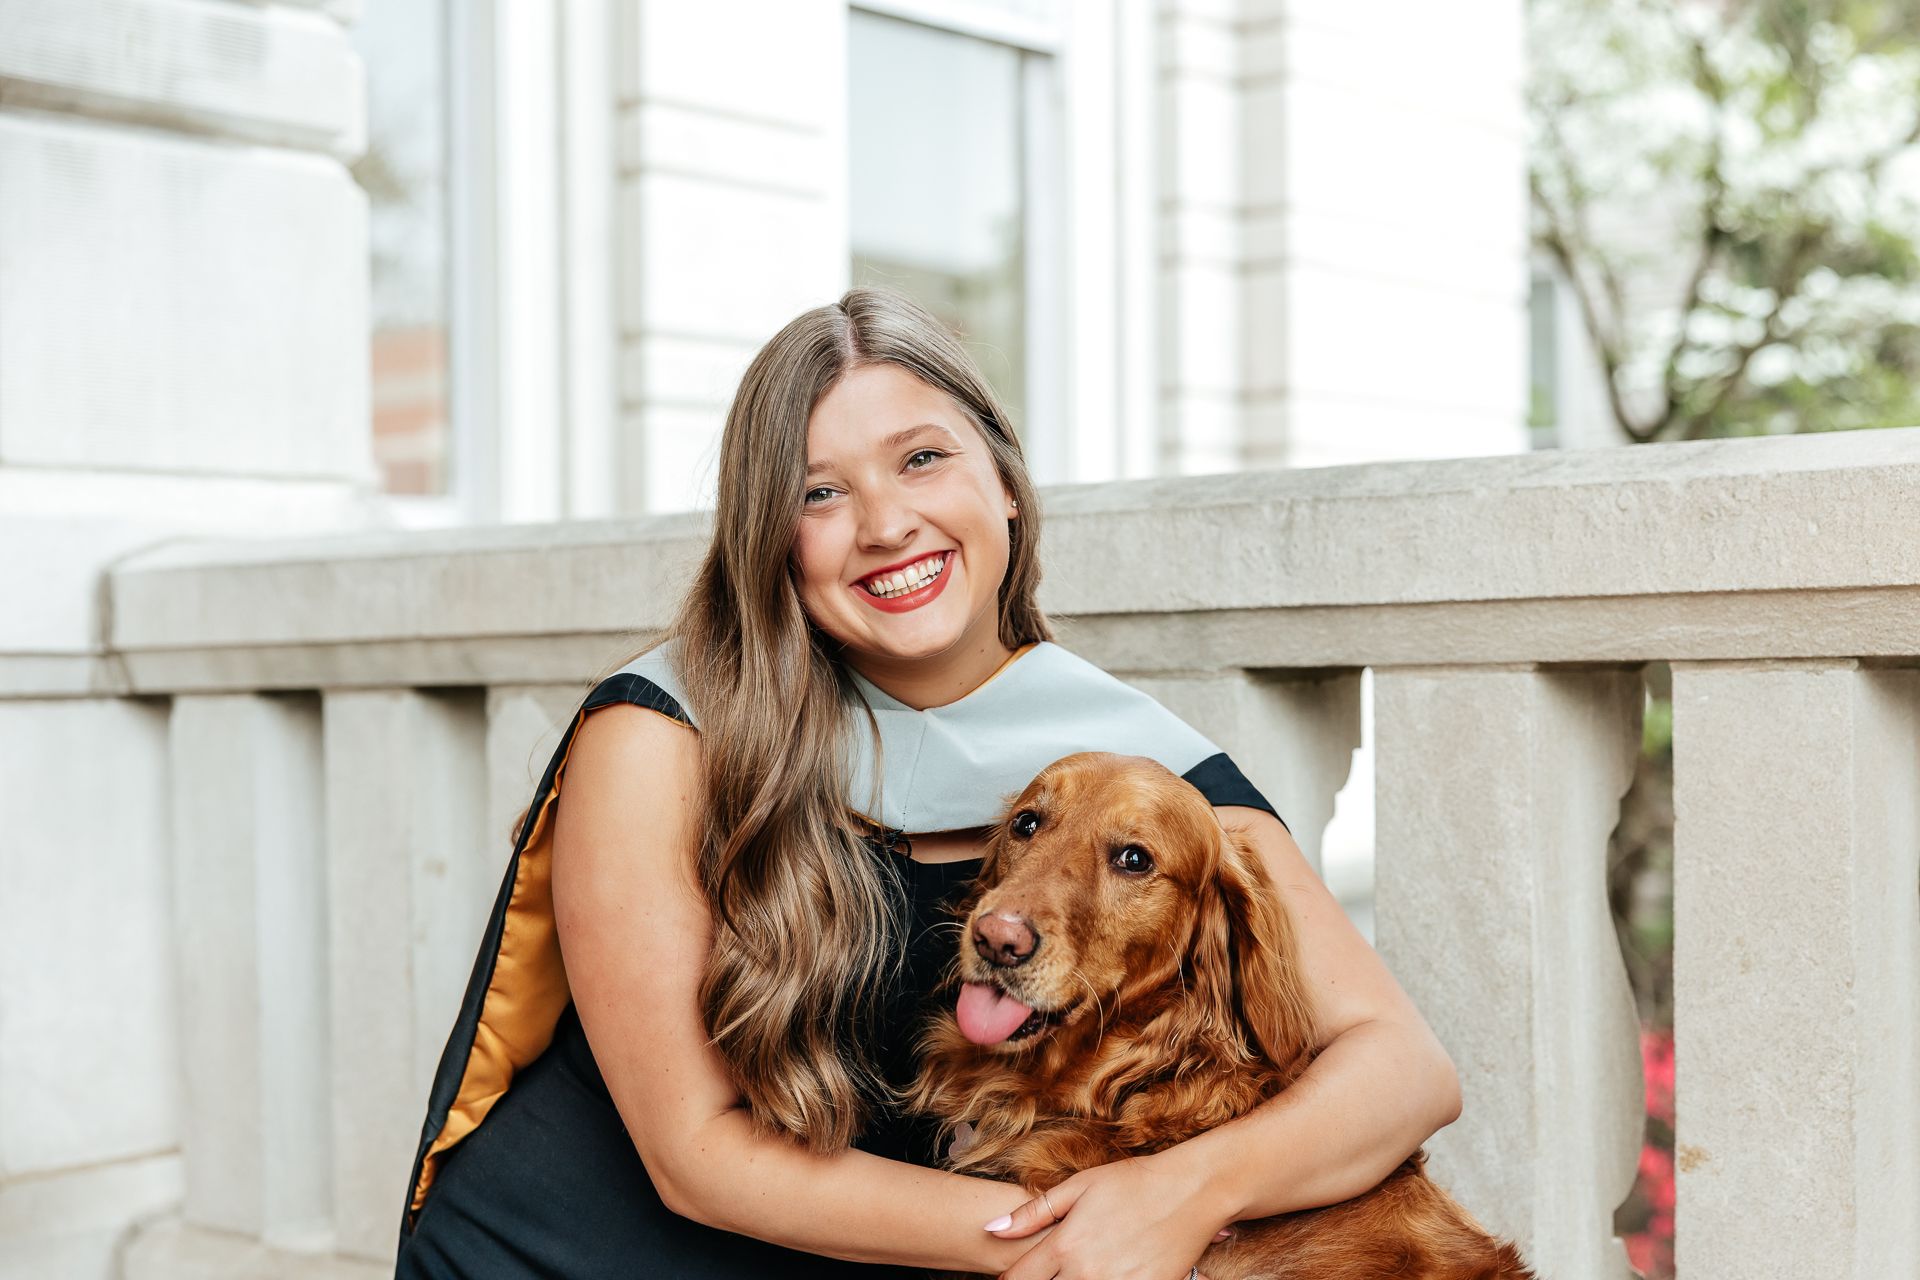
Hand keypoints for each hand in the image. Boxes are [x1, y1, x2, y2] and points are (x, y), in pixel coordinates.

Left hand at [985, 1154, 1229, 1279]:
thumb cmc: (1133, 1182)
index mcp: (1065, 1245)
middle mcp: (1087, 1272)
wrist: (1189, 1191)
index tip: (1013, 1278)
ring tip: (1082, 1270)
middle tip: (1053, 1270)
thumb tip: (993, 1230)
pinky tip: (1109, 1272)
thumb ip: (1033, 1212)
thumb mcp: (1079, 1186)